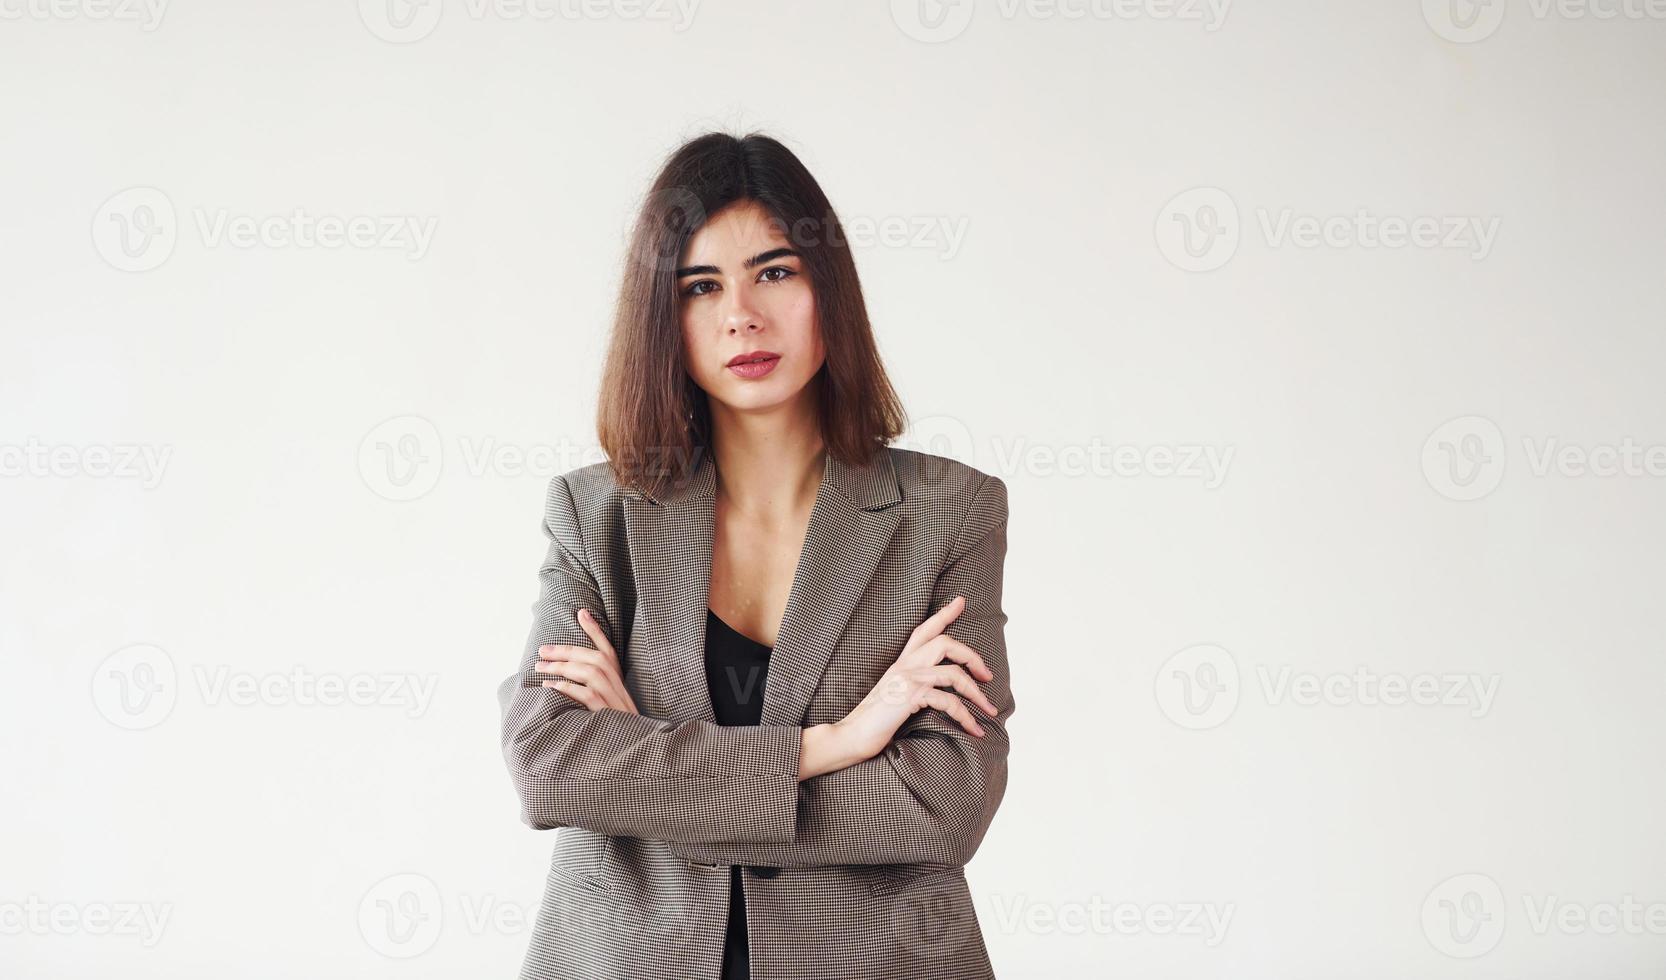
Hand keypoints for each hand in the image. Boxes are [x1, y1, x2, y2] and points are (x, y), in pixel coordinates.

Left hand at [535, 608, 638, 714]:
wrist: (631, 741)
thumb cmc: (614, 717)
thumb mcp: (609, 693)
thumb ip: (596, 678)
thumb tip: (568, 666)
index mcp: (617, 674)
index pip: (606, 646)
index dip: (594, 628)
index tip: (581, 612)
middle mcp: (616, 681)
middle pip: (591, 656)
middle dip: (565, 650)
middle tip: (542, 650)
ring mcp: (612, 695)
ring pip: (587, 671)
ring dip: (561, 667)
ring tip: (540, 667)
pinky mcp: (605, 709)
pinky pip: (584, 693)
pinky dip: (565, 687)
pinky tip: (549, 686)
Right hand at [804, 595, 997, 775]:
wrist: (851, 736)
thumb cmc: (872, 722)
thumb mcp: (893, 696)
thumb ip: (911, 687)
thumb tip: (936, 693)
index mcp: (900, 664)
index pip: (923, 631)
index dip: (944, 615)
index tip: (961, 602)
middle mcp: (904, 666)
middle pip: (945, 643)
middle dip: (973, 657)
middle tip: (987, 675)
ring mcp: (907, 679)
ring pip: (954, 673)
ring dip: (976, 693)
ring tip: (989, 709)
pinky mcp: (910, 696)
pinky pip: (948, 701)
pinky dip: (966, 717)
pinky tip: (974, 729)